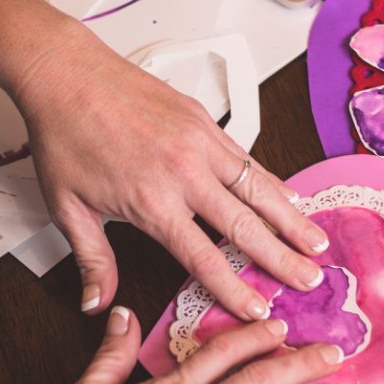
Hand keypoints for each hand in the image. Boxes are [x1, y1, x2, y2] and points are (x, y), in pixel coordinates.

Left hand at [13, 21, 329, 319]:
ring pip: (260, 189)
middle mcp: (185, 173)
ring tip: (317, 244)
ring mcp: (200, 144)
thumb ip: (92, 260)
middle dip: (283, 259)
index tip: (258, 310)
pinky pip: (250, 158)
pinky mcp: (205, 121)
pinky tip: (291, 196)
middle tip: (310, 281)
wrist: (67, 73)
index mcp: (153, 202)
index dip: (236, 289)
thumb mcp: (69, 207)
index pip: (205, 258)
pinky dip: (274, 181)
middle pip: (247, 227)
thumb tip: (96, 301)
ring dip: (293, 220)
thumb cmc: (66, 134)